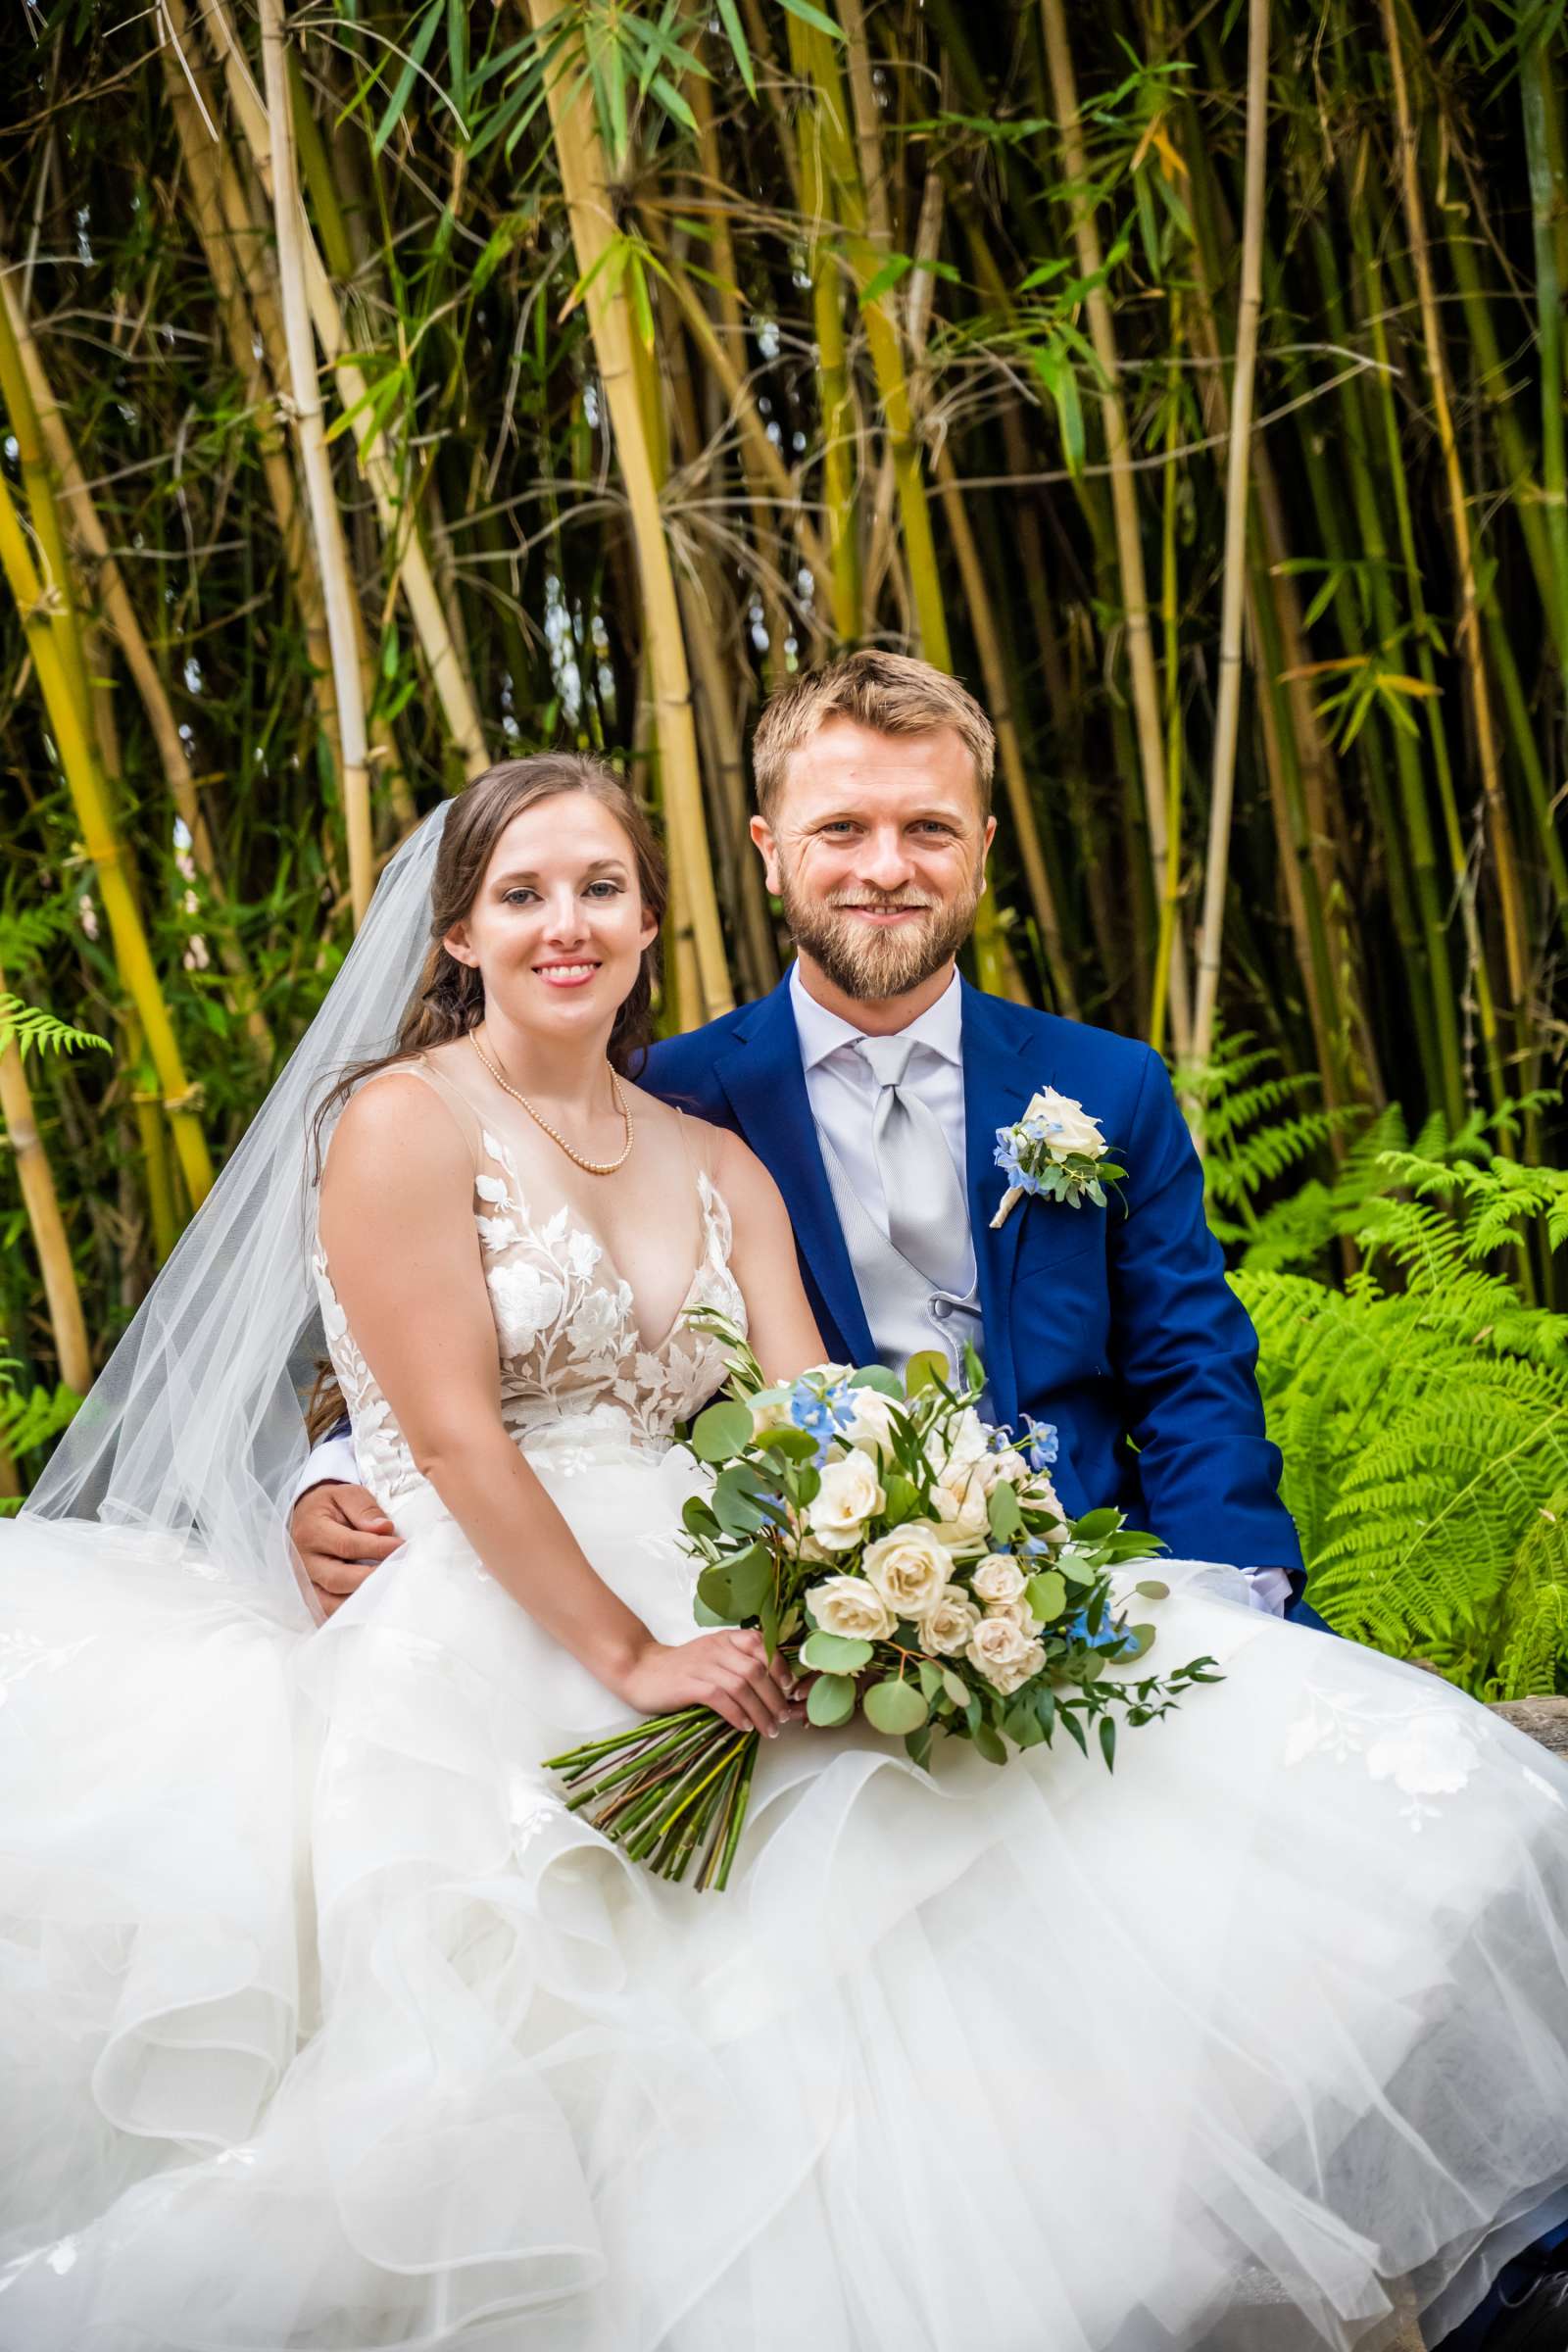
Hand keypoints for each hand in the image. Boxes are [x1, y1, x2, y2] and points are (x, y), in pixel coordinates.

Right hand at [290, 1481, 401, 1618]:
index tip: (402, 1546)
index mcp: (311, 1532)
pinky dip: (346, 1614)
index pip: (347, 1545)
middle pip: (338, 1580)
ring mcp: (303, 1582)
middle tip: (398, 1572)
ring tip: (388, 1592)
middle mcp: (303, 1561)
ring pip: (329, 1604)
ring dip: (360, 1602)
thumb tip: (385, 1529)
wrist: (303, 1516)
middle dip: (372, 1579)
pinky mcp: (308, 1595)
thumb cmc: (329, 1506)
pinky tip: (370, 1607)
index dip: (377, 1548)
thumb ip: (364, 1509)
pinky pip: (324, 1613)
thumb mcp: (345, 1495)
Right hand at [616, 1627, 805, 1738]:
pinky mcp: (689, 1684)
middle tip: (782, 1718)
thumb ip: (738, 1665)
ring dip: (760, 1711)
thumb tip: (774, 1690)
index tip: (789, 1689)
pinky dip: (737, 1714)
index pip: (762, 1644)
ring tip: (769, 1729)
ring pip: (742, 1686)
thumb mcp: (713, 1658)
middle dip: (775, 1697)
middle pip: (756, 1670)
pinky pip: (721, 1697)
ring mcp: (702, 1665)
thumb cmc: (681, 1669)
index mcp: (725, 1639)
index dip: (780, 1666)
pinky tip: (745, 1727)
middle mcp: (716, 1648)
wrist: (640, 1670)